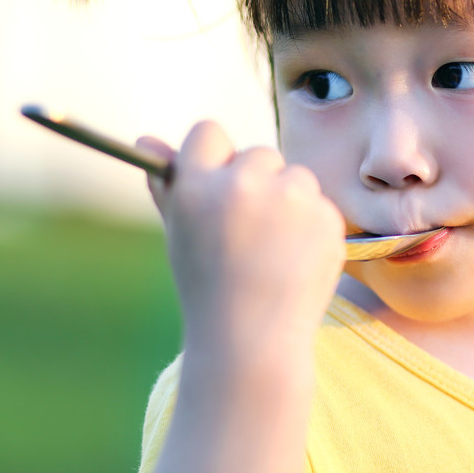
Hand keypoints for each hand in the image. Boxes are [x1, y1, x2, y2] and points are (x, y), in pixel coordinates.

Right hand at [136, 121, 344, 359]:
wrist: (252, 340)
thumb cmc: (208, 286)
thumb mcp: (180, 235)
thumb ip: (168, 185)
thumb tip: (147, 138)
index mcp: (199, 185)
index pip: (208, 132)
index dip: (214, 156)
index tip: (219, 181)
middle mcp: (245, 185)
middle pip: (260, 153)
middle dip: (258, 181)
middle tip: (249, 230)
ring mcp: (291, 200)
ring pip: (296, 176)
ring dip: (289, 201)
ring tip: (273, 250)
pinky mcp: (327, 217)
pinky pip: (321, 205)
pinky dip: (313, 227)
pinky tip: (296, 260)